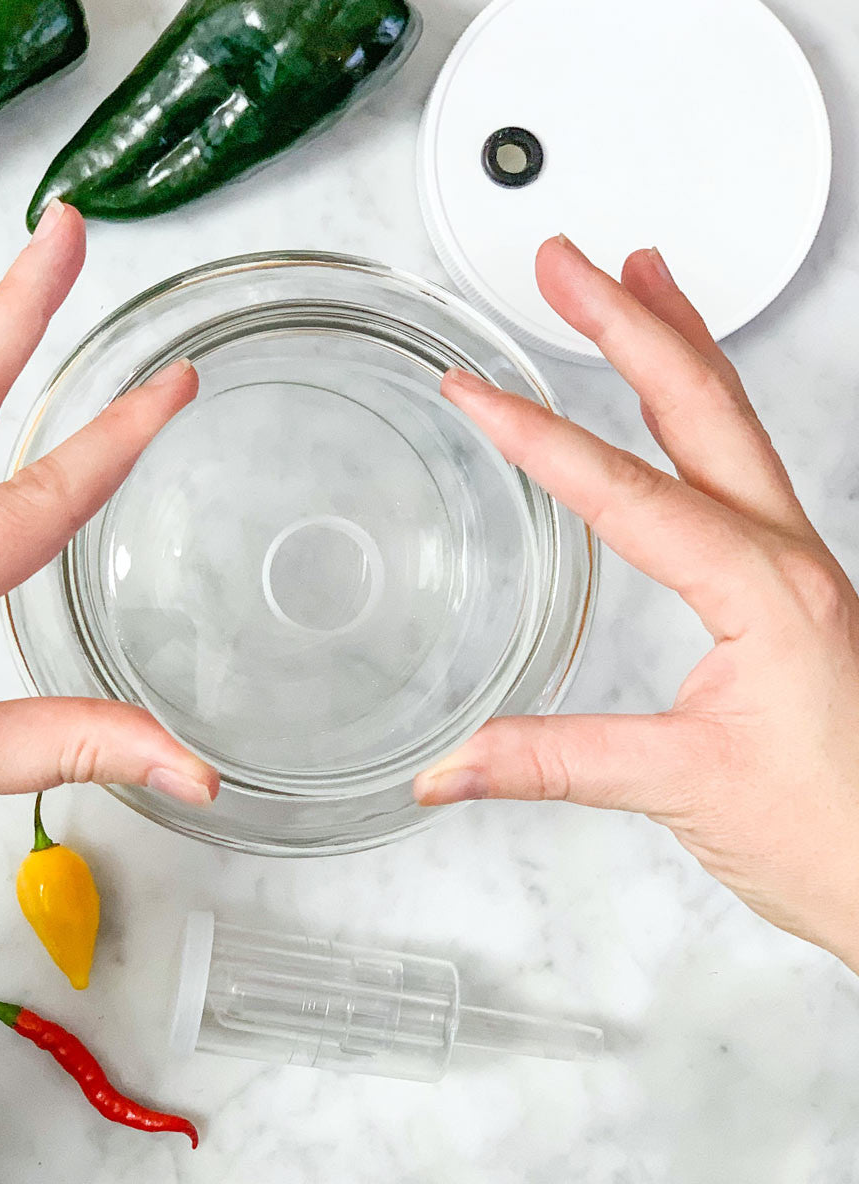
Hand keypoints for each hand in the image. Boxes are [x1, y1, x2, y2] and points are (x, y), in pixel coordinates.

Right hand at [416, 235, 858, 972]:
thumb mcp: (681, 788)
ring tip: (635, 274)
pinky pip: (743, 464)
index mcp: (762, 589)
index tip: (474, 392)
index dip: (538, 437)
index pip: (625, 491)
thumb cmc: (836, 833)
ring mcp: (794, 564)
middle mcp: (786, 557)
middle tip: (564, 263)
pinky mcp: (788, 585)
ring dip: (678, 340)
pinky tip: (677, 402)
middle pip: (701, 403)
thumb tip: (450, 766)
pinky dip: (700, 408)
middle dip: (627, 322)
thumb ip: (554, 763)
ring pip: (733, 420)